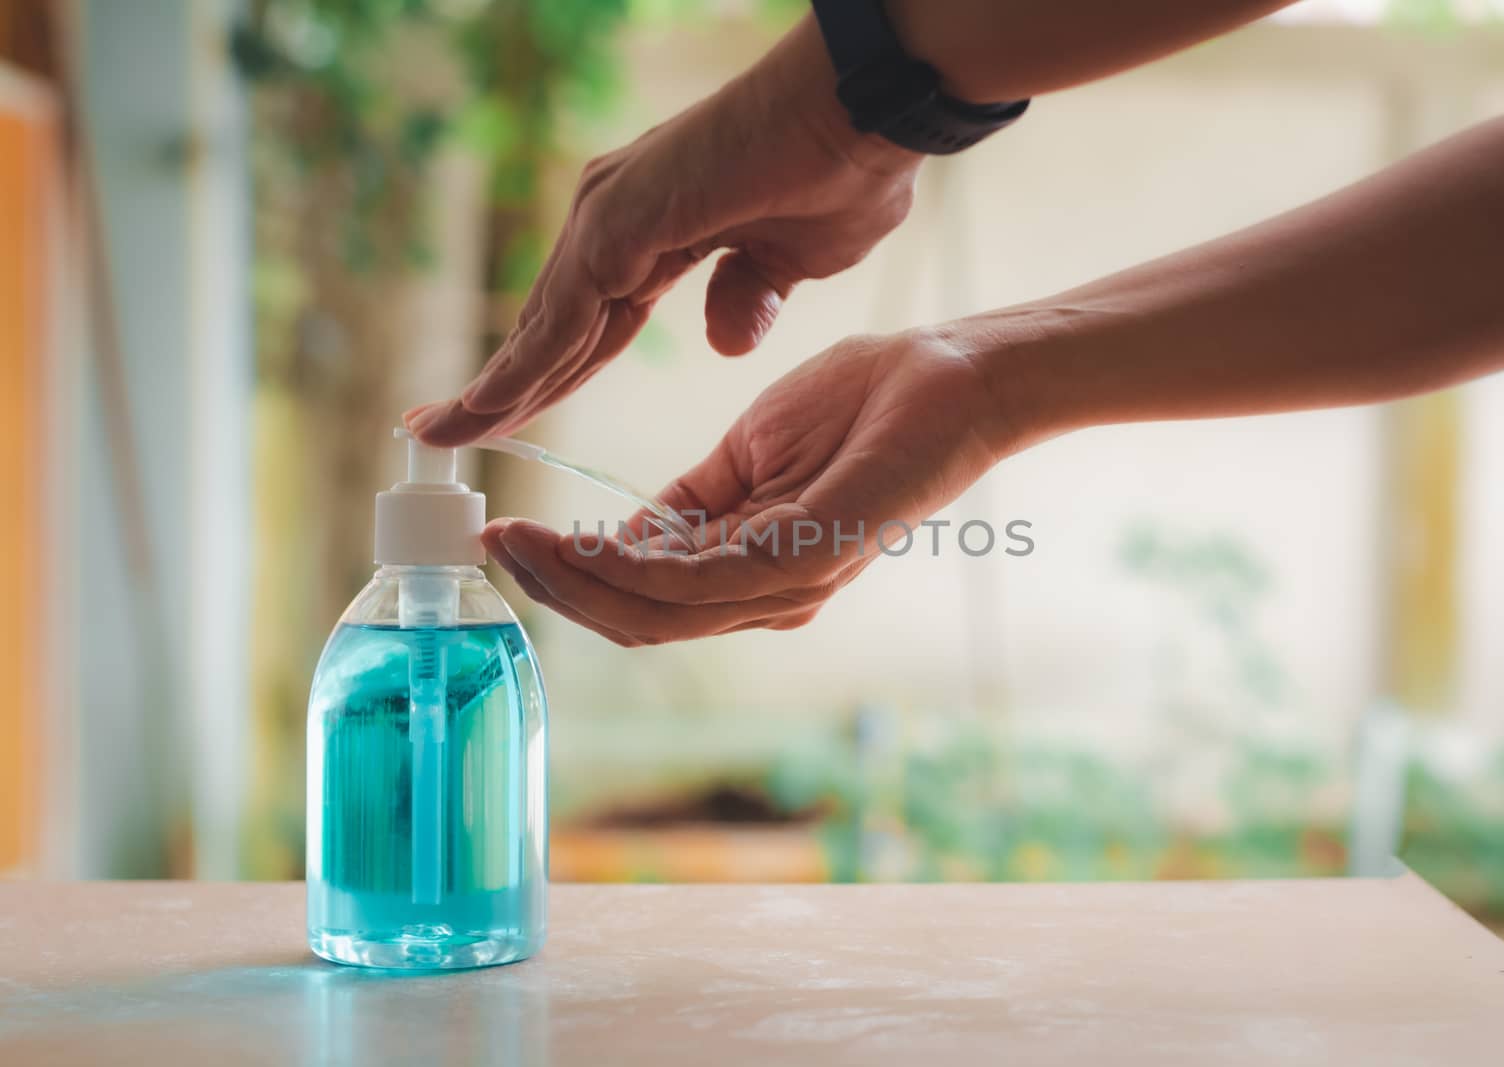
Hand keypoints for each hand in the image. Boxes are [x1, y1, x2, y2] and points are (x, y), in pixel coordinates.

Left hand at [411, 15, 920, 446]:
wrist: (862, 110)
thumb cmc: (840, 170)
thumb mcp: (788, 262)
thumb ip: (748, 298)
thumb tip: (724, 342)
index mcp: (651, 229)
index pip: (587, 322)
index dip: (548, 372)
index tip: (503, 412)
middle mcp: (616, 219)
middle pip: (551, 327)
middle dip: (502, 385)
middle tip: (439, 431)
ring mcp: (611, 217)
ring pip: (544, 327)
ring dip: (497, 386)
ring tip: (442, 433)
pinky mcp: (619, 223)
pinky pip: (565, 319)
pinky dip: (526, 369)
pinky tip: (492, 409)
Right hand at [483, 329, 1007, 644]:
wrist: (941, 375)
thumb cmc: (856, 406)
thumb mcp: (744, 457)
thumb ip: (683, 506)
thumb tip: (613, 539)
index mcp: (751, 570)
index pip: (644, 601)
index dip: (570, 580)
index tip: (507, 540)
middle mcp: (769, 593)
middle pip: (639, 622)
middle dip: (558, 590)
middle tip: (495, 547)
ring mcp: (791, 581)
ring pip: (658, 613)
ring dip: (576, 582)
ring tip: (517, 541)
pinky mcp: (810, 552)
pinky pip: (702, 581)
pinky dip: (630, 568)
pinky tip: (581, 539)